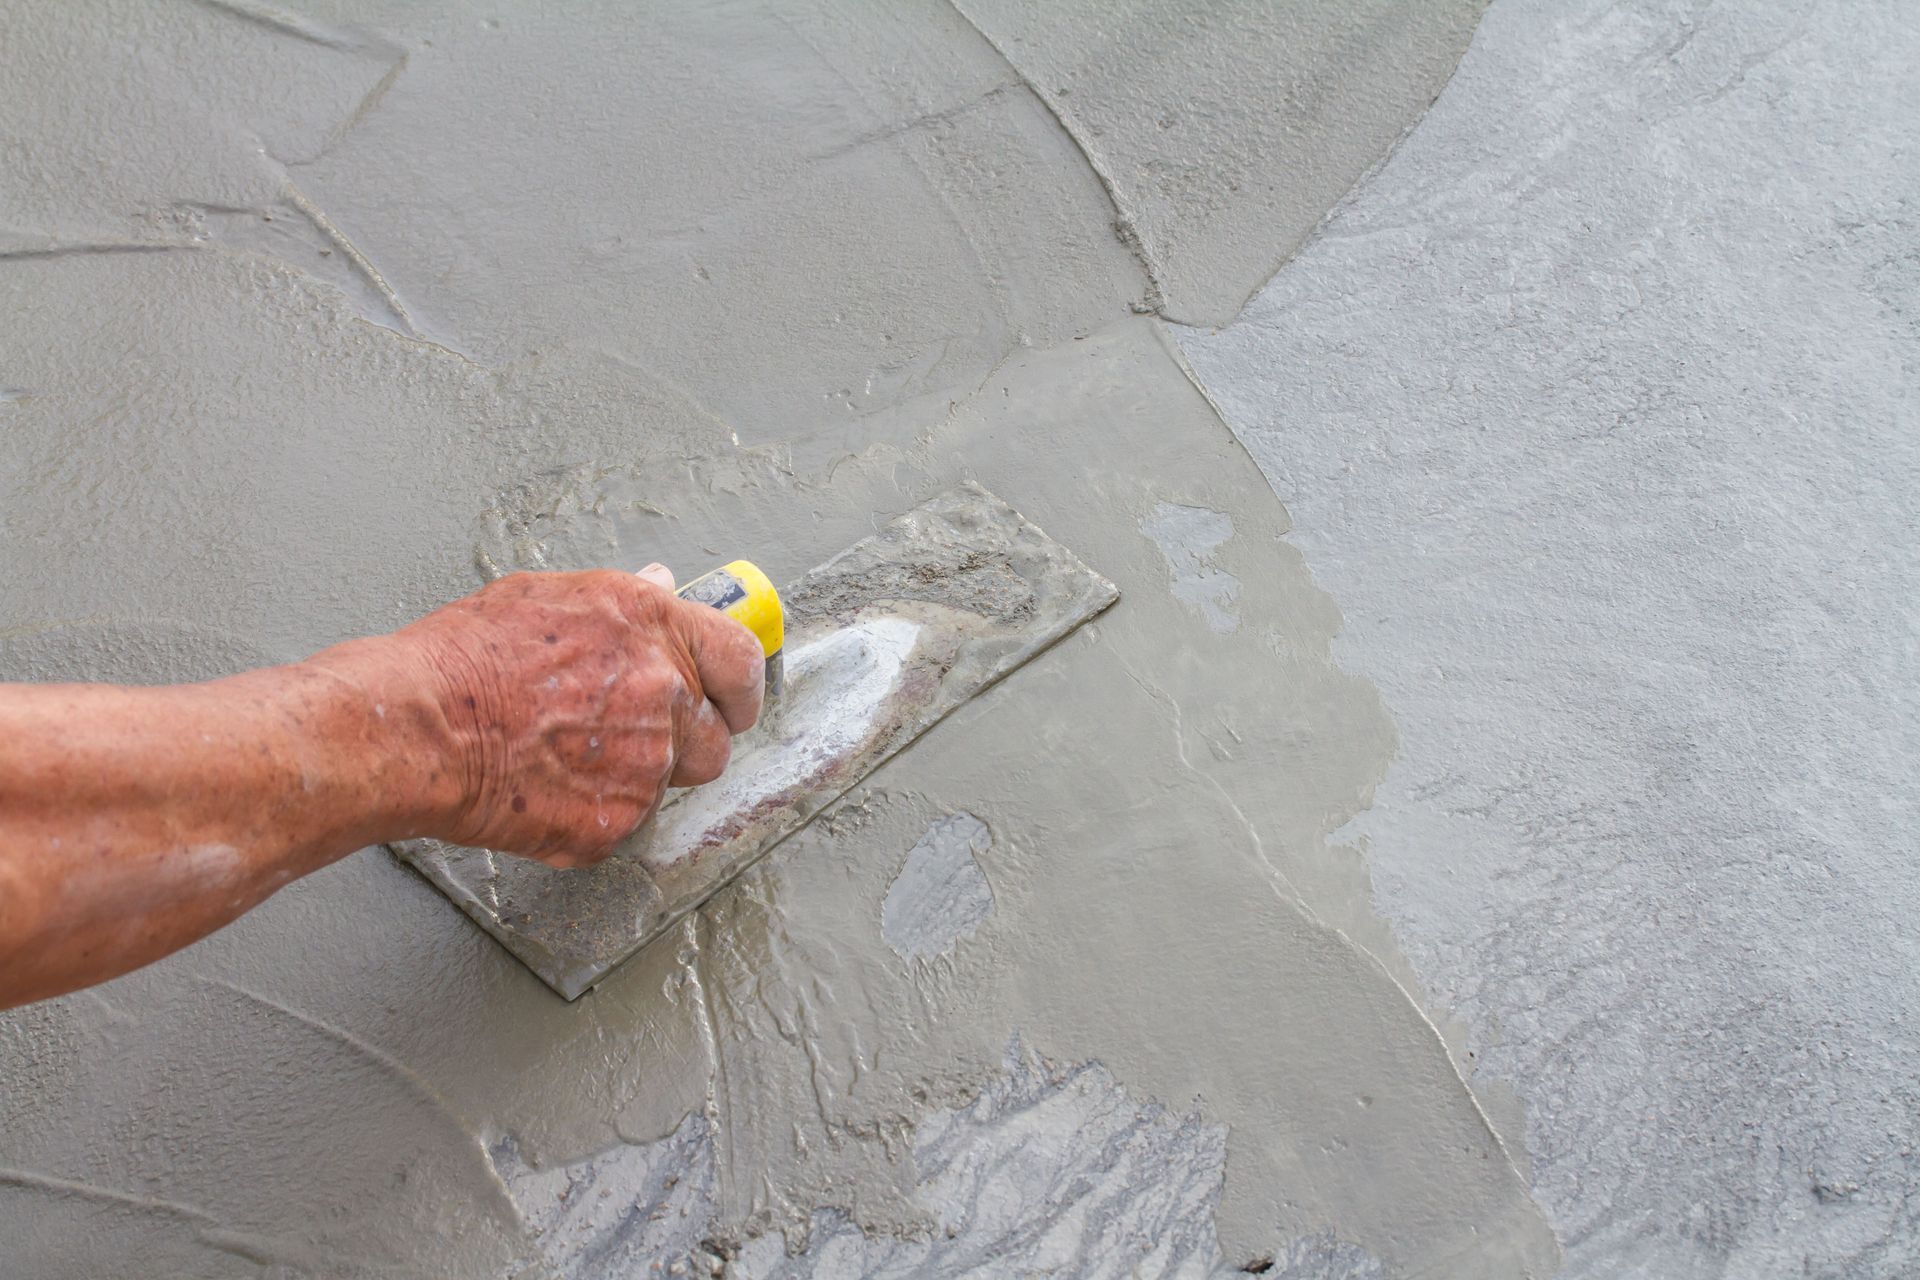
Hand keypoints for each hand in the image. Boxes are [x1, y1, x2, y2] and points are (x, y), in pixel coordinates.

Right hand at [391, 566, 763, 866]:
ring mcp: (645, 761)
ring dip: (634, 780)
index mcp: (652, 625)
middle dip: (685, 745)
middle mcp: (662, 690)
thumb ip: (622, 601)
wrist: (416, 726)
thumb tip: (662, 587)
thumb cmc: (463, 659)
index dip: (738, 690)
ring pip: (669, 785)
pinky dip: (591, 816)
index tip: (732, 703)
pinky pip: (624, 824)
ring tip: (566, 759)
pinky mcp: (616, 820)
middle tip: (630, 741)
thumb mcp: (548, 597)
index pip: (739, 660)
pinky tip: (544, 789)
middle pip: (716, 740)